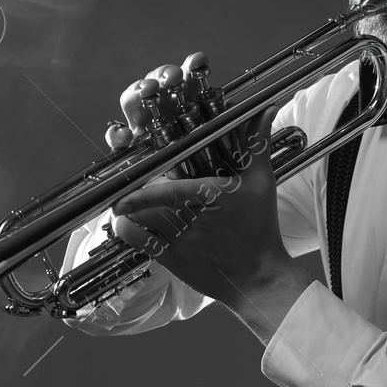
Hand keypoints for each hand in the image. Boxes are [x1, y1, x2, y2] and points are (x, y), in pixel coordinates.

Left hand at [103, 55, 202, 150]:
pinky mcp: (193, 90)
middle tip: (172, 78)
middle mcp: (154, 97)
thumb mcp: (132, 150)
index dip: (138, 91)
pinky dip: (196, 64)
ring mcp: (173, 92)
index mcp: (137, 110)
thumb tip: (122, 134)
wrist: (174, 154)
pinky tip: (201, 60)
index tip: (148, 90)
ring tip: (190, 68)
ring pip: (174, 74)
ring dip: (179, 70)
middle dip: (162, 76)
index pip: (132, 96)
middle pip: (154, 79)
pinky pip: (193, 74)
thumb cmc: (150, 149)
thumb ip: (120, 141)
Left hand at [107, 102, 313, 340]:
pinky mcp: (173, 260)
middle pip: (149, 204)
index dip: (143, 191)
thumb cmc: (260, 227)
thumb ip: (257, 144)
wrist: (258, 277)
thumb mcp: (262, 182)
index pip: (171, 192)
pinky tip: (123, 221)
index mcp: (212, 196)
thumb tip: (264, 109)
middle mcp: (193, 220)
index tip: (124, 185)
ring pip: (140, 222)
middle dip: (134, 194)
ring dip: (127, 210)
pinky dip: (127, 231)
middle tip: (128, 182)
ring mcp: (181, 242)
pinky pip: (141, 244)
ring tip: (122, 199)